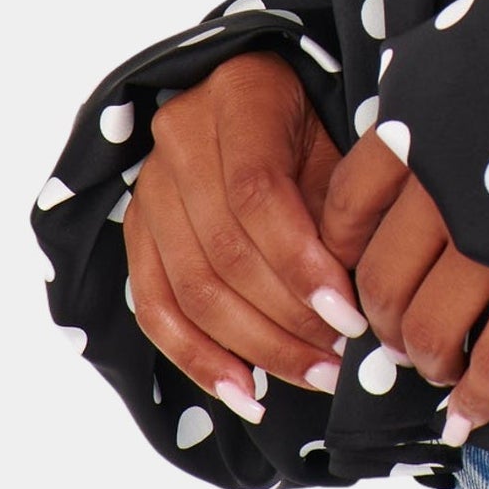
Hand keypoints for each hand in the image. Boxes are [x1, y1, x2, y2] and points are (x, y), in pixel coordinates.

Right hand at [121, 51, 369, 423]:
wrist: (266, 100)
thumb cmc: (320, 126)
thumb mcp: (342, 145)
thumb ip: (342, 212)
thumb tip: (353, 306)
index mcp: (239, 95)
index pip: (256, 194)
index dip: (300, 264)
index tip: (349, 316)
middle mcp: (180, 135)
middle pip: (222, 251)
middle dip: (287, 319)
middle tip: (340, 359)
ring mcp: (149, 185)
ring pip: (190, 288)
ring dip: (256, 348)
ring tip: (314, 376)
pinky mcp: (136, 230)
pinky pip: (154, 308)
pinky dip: (199, 360)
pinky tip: (246, 393)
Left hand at [319, 124, 488, 444]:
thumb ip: (435, 121)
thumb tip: (386, 187)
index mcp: (426, 126)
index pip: (348, 209)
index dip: (342, 261)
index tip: (354, 286)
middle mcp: (453, 181)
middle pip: (381, 281)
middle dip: (386, 328)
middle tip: (402, 340)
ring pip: (429, 328)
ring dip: (429, 362)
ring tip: (441, 368)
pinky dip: (477, 397)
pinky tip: (467, 416)